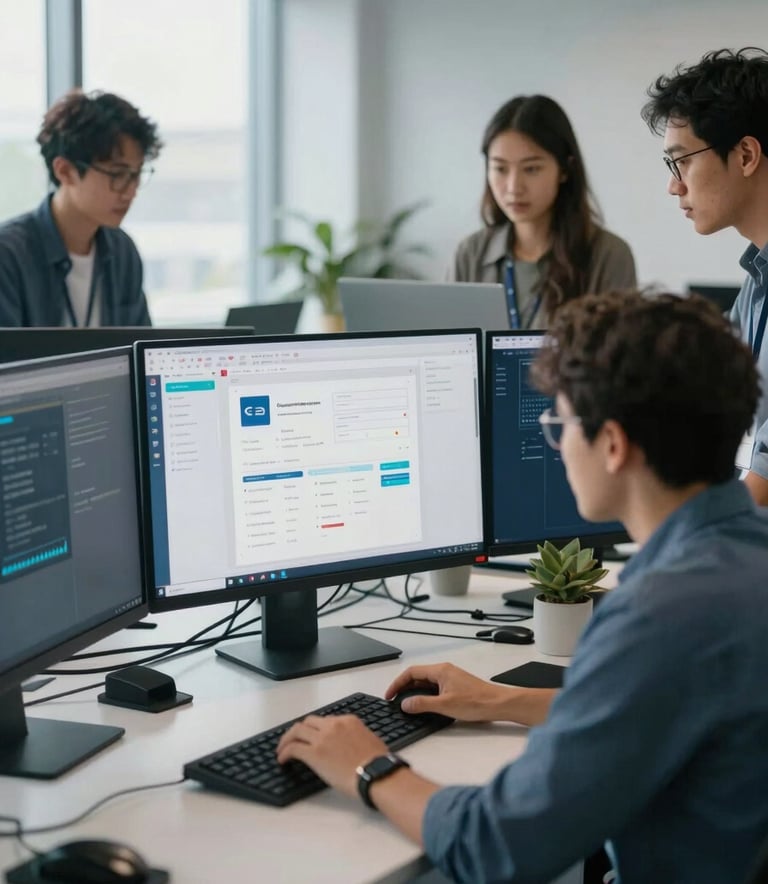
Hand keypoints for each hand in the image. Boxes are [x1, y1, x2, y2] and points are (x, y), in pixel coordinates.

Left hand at [276, 714, 387, 798]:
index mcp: (348, 720)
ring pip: (296, 731)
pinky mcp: (314, 753)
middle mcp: (333, 725)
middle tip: (294, 740)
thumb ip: (356, 736)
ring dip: (287, 740)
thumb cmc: (378, 762)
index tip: (312, 738)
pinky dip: (285, 752)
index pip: (325, 720)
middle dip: (299, 731)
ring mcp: (322, 738)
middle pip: (308, 722)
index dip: (316, 729)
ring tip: (282, 749)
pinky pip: (293, 748)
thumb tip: (352, 743)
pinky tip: (283, 760)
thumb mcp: (369, 739)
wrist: (375, 773)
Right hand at [385, 663, 509, 721]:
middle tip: (395, 701)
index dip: (398, 683)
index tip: (390, 695)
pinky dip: (425, 695)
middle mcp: (444, 671)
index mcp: (440, 671)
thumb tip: (405, 704)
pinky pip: (435, 688)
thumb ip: (422, 704)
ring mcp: (450, 679)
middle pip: (418, 676)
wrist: (498, 704)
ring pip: (426, 683)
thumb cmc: (477, 701)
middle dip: (404, 688)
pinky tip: (424, 706)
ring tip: (406, 705)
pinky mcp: (456, 687)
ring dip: (415, 692)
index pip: (411, 672)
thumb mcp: (444, 705)